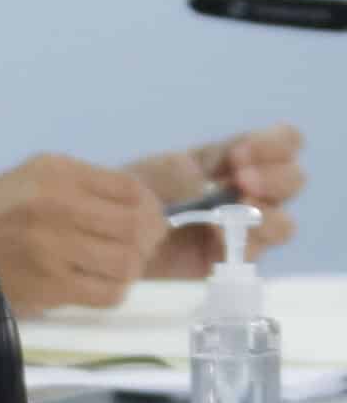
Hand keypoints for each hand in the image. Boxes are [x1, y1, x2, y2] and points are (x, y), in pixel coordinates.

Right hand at [0, 154, 166, 319]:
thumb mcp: (35, 180)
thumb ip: (90, 185)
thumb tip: (160, 196)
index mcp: (54, 172)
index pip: (132, 189)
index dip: (152, 208)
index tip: (147, 219)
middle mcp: (55, 204)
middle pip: (138, 226)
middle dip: (150, 240)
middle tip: (140, 247)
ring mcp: (52, 246)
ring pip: (129, 262)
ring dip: (130, 268)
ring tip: (112, 266)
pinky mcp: (50, 284)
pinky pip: (110, 292)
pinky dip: (113, 290)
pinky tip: (95, 283)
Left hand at [128, 123, 303, 277]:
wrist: (109, 230)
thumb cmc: (131, 191)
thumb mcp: (157, 170)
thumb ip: (188, 172)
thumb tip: (217, 189)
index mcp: (235, 158)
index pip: (284, 143)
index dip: (275, 146)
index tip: (240, 155)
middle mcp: (249, 191)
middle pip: (294, 181)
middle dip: (275, 177)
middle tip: (241, 178)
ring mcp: (244, 227)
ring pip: (284, 223)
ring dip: (266, 213)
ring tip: (232, 209)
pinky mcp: (232, 259)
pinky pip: (255, 254)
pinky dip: (241, 242)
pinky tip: (216, 233)